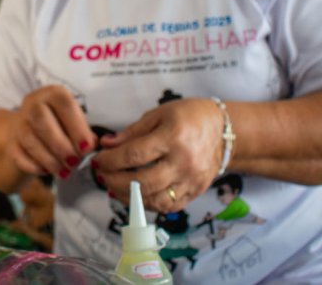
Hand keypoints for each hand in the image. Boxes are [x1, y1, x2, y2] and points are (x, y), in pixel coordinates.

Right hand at [7, 85, 95, 179]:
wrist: (31, 130)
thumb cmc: (61, 125)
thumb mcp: (75, 123)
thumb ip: (84, 133)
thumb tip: (91, 145)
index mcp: (53, 94)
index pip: (64, 104)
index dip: (76, 127)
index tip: (87, 148)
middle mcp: (33, 103)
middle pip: (42, 120)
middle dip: (60, 145)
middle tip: (74, 163)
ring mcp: (19, 122)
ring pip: (29, 138)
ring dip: (49, 159)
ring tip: (64, 172)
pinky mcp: (11, 141)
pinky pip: (18, 154)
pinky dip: (33, 165)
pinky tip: (47, 172)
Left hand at [91, 97, 223, 212]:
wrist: (223, 130)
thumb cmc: (189, 117)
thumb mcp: (158, 114)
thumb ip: (131, 132)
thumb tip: (106, 144)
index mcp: (173, 137)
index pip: (134, 155)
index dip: (111, 160)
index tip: (98, 160)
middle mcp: (183, 162)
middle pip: (142, 181)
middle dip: (115, 181)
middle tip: (102, 175)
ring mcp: (191, 180)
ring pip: (155, 200)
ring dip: (129, 198)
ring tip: (114, 188)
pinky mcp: (196, 192)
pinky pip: (169, 206)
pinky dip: (148, 205)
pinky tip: (135, 196)